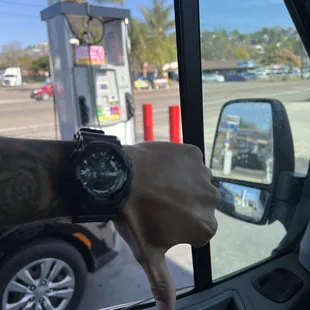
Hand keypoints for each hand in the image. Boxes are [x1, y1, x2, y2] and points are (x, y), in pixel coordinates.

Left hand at [113, 142, 219, 309]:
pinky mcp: (193, 153)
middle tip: (160, 202)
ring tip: (160, 184)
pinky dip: (180, 164)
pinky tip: (162, 168)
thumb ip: (162, 283)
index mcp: (204, 227)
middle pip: (200, 206)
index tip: (162, 219)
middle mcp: (211, 199)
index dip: (178, 225)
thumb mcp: (148, 253)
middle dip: (184, 206)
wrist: (117, 178)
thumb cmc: (134, 217)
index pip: (198, 230)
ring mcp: (203, 173)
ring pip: (196, 183)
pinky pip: (190, 161)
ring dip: (183, 184)